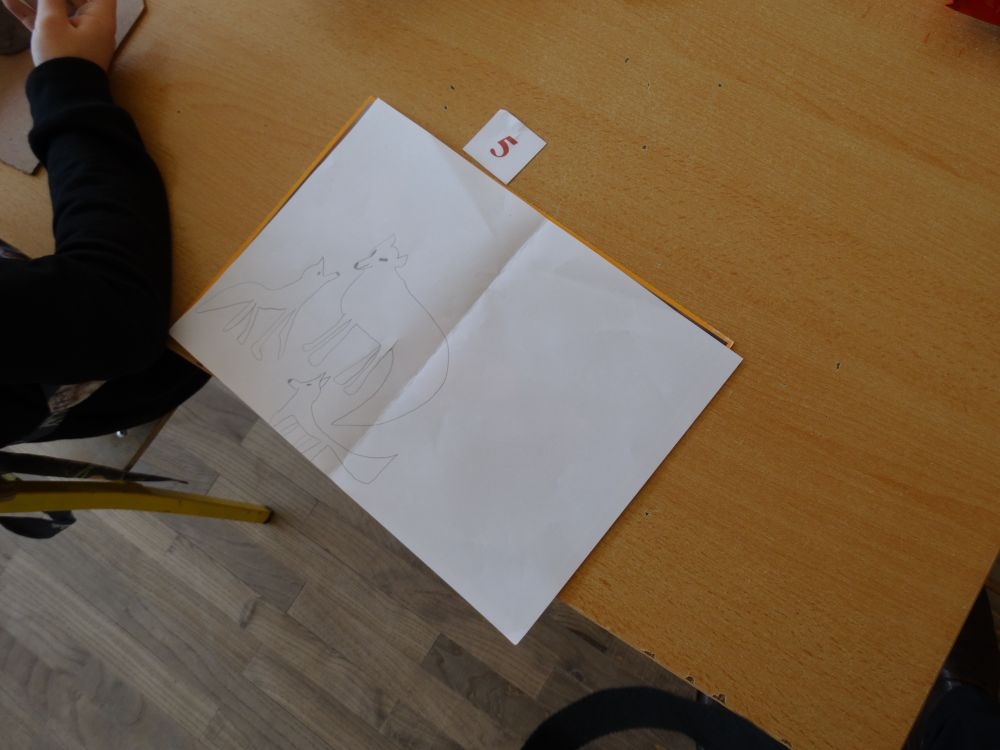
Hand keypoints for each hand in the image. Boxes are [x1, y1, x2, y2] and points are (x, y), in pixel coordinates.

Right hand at [1, 0, 115, 69]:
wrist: (62, 98)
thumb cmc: (63, 58)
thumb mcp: (52, 22)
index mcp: (100, 18)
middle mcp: (92, 26)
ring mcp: (77, 36)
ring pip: (56, 8)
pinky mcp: (62, 46)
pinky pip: (47, 23)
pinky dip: (30, 12)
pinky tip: (8, 1)